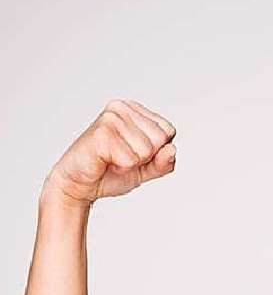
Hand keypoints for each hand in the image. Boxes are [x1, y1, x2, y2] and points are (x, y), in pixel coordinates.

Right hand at [41, 99, 176, 206]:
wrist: (78, 187)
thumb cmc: (109, 173)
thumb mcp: (145, 169)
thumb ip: (163, 162)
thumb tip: (171, 149)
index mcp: (134, 109)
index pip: (168, 131)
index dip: (155, 152)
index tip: (132, 153)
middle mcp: (122, 108)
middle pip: (160, 139)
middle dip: (144, 158)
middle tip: (120, 158)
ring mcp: (110, 118)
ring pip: (146, 150)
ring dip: (130, 163)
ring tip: (111, 159)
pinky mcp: (101, 134)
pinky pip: (130, 159)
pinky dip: (121, 168)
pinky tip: (104, 162)